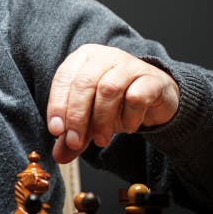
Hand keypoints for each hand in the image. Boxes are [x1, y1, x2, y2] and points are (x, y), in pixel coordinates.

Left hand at [46, 44, 179, 162]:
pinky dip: (128, 117)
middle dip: (77, 116)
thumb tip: (59, 156)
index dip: (57, 105)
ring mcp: (129, 64)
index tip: (56, 131)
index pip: (64, 79)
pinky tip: (128, 127)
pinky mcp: (151, 78)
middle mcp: (104, 57)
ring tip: (101, 140)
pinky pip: (136, 97)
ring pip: (108, 89)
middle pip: (84, 83)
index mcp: (83, 59)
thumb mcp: (89, 119)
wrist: (156, 98)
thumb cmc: (117, 102)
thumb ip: (73, 135)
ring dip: (101, 120)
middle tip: (75, 142)